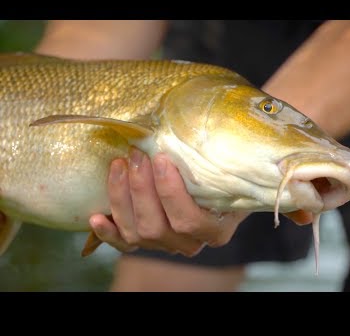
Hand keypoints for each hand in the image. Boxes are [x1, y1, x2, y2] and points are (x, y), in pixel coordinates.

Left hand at [89, 148, 249, 256]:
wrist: (220, 181)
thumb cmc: (224, 170)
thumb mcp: (231, 166)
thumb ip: (227, 159)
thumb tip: (233, 124)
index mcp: (216, 229)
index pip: (187, 219)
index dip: (169, 191)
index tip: (161, 157)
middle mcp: (191, 242)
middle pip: (157, 227)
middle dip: (141, 189)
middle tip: (136, 154)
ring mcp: (167, 245)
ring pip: (138, 234)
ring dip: (122, 199)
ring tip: (119, 164)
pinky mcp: (146, 242)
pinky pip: (124, 245)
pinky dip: (108, 232)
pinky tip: (96, 216)